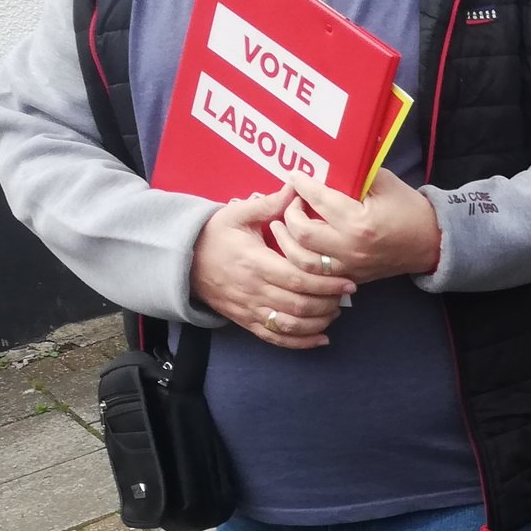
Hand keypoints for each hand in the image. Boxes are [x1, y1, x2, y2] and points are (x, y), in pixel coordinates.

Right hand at [191, 189, 353, 348]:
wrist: (182, 261)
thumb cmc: (213, 234)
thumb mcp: (236, 214)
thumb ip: (268, 205)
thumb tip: (295, 187)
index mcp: (254, 263)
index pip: (297, 278)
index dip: (326, 282)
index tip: (348, 280)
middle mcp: (253, 290)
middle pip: (298, 304)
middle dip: (328, 302)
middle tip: (347, 294)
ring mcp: (249, 309)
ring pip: (290, 325)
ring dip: (318, 322)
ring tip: (336, 310)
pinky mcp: (246, 321)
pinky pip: (275, 338)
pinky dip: (300, 342)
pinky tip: (322, 338)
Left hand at [275, 170, 441, 285]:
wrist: (432, 243)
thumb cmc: (409, 209)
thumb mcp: (385, 182)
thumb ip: (355, 175)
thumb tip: (324, 167)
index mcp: (359, 222)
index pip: (319, 200)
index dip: (302, 185)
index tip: (293, 176)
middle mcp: (351, 248)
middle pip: (302, 234)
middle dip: (290, 215)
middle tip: (291, 202)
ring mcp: (350, 266)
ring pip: (302, 261)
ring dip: (287, 242)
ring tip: (284, 226)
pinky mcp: (351, 277)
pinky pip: (316, 275)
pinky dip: (301, 260)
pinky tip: (296, 247)